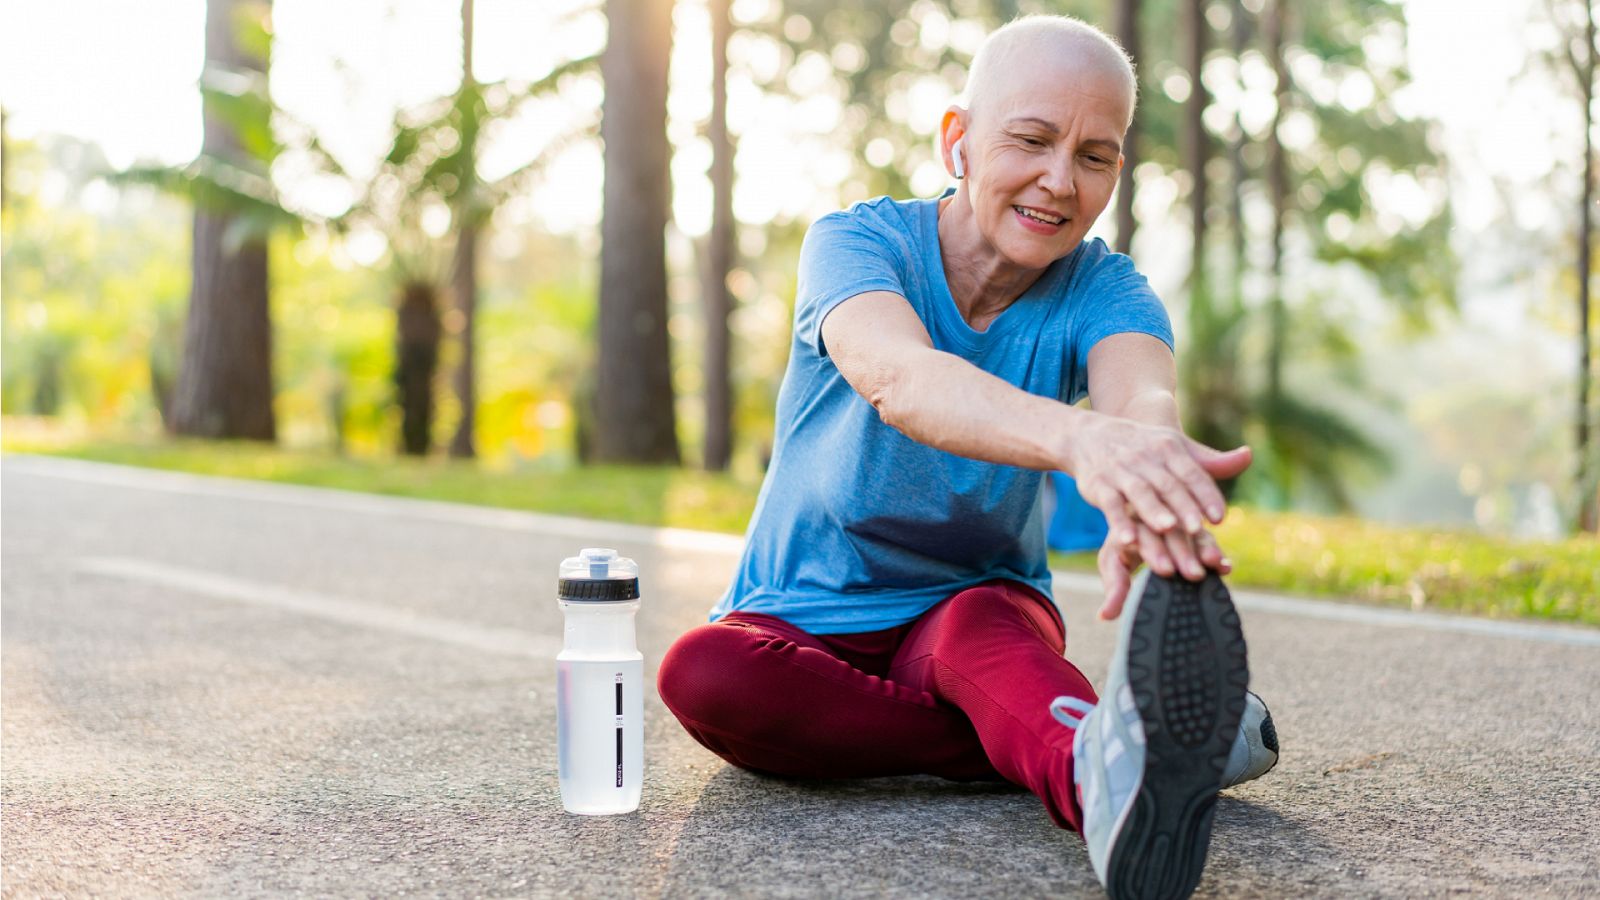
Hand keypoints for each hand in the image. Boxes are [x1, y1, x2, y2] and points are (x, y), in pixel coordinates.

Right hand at [1068, 413, 1250, 544]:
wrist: (1090, 435)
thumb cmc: (1143, 447)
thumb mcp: (1175, 448)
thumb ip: (1210, 462)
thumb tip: (1248, 457)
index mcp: (1169, 449)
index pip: (1192, 473)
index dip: (1206, 494)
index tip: (1220, 517)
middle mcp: (1146, 458)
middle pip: (1168, 485)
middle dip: (1183, 507)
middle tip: (1198, 530)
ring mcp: (1121, 472)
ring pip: (1140, 493)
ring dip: (1153, 511)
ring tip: (1168, 529)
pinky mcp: (1099, 486)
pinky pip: (1110, 505)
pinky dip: (1119, 522)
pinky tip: (1127, 540)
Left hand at [1096, 523, 1232, 619]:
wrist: (1136, 520)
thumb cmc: (1122, 550)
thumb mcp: (1114, 565)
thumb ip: (1114, 589)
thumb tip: (1104, 616)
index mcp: (1128, 525)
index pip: (1141, 537)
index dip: (1153, 553)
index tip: (1165, 570)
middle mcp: (1152, 518)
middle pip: (1168, 533)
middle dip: (1182, 554)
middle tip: (1193, 575)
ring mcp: (1174, 518)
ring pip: (1190, 532)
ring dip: (1203, 549)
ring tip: (1213, 564)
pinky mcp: (1193, 524)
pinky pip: (1206, 535)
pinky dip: (1215, 550)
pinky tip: (1225, 566)